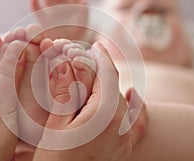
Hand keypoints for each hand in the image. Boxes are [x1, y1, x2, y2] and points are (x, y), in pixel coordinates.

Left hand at [0, 41, 25, 160]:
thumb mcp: (2, 103)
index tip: (30, 38)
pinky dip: (12, 87)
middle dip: (15, 59)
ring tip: (35, 66)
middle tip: (37, 51)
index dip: (11, 44)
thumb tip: (18, 47)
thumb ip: (10, 74)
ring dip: (15, 73)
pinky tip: (25, 86)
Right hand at [30, 0, 88, 39]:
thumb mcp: (83, 25)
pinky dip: (34, 2)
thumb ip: (84, 14)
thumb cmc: (78, 34)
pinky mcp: (42, 18)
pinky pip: (36, 8)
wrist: (67, 45)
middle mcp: (61, 3)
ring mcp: (51, 9)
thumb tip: (84, 1)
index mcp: (73, 2)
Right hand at [32, 42, 146, 160]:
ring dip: (109, 86)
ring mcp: (126, 137)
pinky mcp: (125, 148)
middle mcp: (120, 123)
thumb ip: (64, 91)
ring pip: (122, 100)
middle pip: (113, 85)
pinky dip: (137, 107)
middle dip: (99, 71)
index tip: (95, 45)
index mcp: (103, 113)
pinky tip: (133, 96)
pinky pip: (139, 123)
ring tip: (94, 78)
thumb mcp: (54, 124)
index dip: (99, 57)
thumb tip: (66, 61)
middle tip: (83, 61)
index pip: (105, 73)